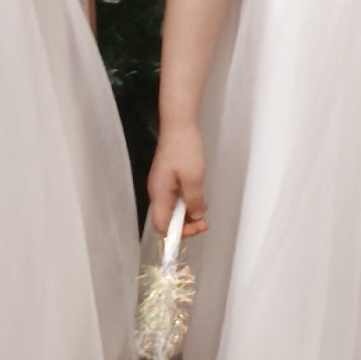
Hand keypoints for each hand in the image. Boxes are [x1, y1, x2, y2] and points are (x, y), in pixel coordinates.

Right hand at [143, 122, 207, 244]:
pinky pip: (174, 199)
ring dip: (186, 215)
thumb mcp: (193, 178)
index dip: (178, 234)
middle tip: (203, 223)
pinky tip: (197, 200)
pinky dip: (185, 204)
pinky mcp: (167, 179)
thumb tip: (196, 217)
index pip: (162, 226)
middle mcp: (157, 193)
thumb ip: (194, 201)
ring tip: (202, 213)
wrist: (178, 125)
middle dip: (185, 225)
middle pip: (166, 220)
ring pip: (171, 210)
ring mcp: (161, 186)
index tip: (196, 228)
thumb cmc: (185, 150)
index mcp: (159, 195)